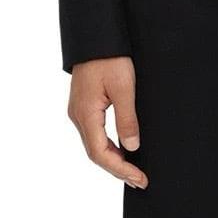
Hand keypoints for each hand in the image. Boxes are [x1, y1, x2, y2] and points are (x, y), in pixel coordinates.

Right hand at [68, 56, 146, 186]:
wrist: (96, 36)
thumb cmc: (109, 58)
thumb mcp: (124, 88)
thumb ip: (127, 119)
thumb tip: (131, 148)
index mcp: (86, 113)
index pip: (100, 153)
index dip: (120, 169)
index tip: (139, 178)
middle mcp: (78, 115)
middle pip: (95, 153)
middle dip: (118, 169)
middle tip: (140, 181)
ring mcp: (78, 111)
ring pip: (93, 144)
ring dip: (112, 160)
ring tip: (133, 171)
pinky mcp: (83, 106)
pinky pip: (93, 134)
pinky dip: (107, 147)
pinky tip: (121, 151)